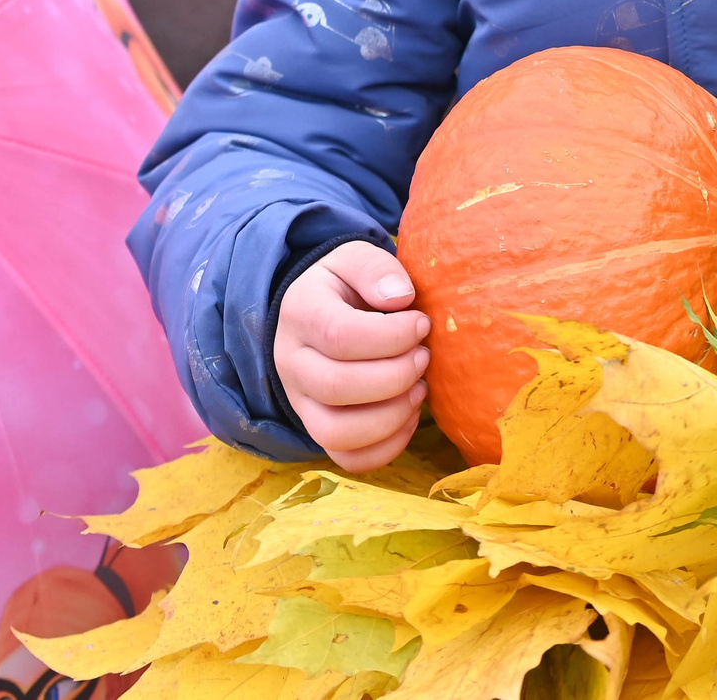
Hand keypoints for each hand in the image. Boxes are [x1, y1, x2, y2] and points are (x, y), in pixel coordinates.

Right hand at [274, 242, 431, 470]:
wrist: (315, 311)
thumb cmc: (344, 286)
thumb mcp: (354, 259)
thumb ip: (376, 269)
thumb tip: (401, 298)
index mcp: (300, 314)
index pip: (340, 336)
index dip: (391, 336)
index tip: (422, 323)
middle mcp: (291, 364)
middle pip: (338, 387)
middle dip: (396, 375)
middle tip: (425, 356)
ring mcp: (301, 403)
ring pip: (337, 433)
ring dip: (391, 416)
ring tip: (420, 388)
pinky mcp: (318, 429)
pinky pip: (347, 458)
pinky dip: (385, 448)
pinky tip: (409, 416)